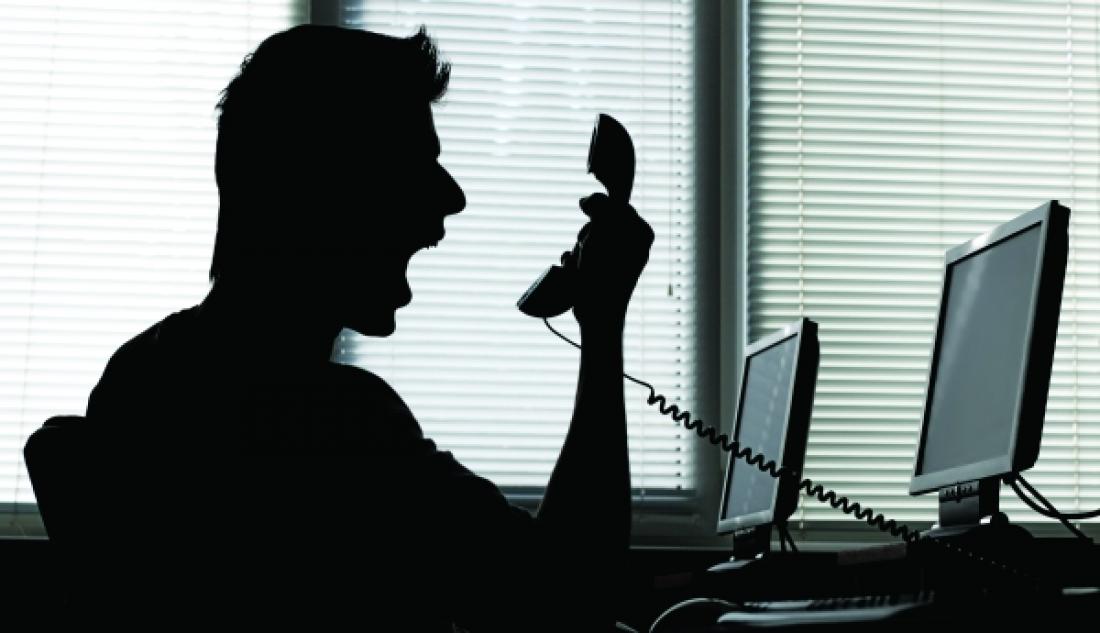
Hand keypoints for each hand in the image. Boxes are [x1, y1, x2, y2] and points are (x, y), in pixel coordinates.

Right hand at [562, 193, 653, 329]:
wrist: (598, 315)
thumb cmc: (604, 274)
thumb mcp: (602, 231)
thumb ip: (599, 207)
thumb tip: (587, 200)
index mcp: (642, 232)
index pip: (614, 204)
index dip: (597, 210)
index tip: (590, 222)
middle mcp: (633, 244)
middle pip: (598, 222)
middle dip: (587, 235)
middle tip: (589, 251)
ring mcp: (616, 259)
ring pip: (586, 239)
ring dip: (578, 250)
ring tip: (582, 267)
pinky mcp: (601, 272)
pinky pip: (581, 256)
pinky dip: (574, 263)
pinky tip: (575, 274)